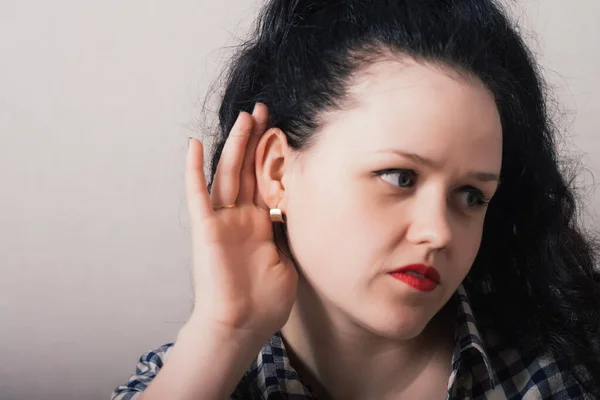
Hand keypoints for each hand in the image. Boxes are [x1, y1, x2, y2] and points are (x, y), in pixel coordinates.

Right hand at [185, 103, 297, 340]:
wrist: (241, 326)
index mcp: (261, 223)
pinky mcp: (206, 229)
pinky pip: (198, 195)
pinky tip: (195, 145)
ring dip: (235, 144)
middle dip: (257, 139)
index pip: (268, 180)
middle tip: (265, 109)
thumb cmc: (265, 301)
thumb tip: (304, 210)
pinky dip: (194, 170)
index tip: (285, 130)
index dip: (274, 156)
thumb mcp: (288, 260)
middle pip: (249, 169)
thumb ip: (289, 233)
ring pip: (228, 173)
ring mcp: (223, 221)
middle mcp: (242, 217)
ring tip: (246, 116)